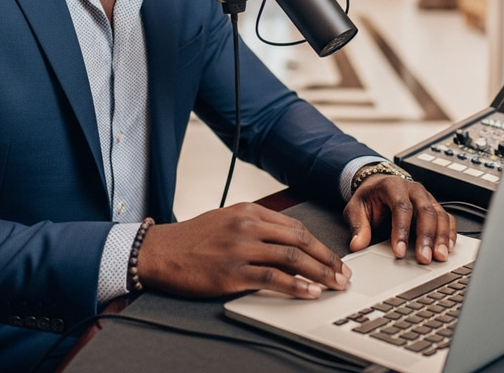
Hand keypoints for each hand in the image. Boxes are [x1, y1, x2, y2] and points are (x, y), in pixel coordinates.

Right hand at [136, 202, 350, 299]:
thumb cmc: (193, 239)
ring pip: (290, 259)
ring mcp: (240, 248)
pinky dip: (294, 286)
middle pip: (298, 241)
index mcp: (247, 211)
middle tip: (343, 274)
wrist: (160, 251)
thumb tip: (287, 241)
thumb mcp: (226, 220)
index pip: (294, 226)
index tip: (334, 258)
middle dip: (326, 259)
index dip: (319, 244)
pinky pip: (271, 279)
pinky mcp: (231, 272)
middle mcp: (247, 226)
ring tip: (334, 285)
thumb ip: (254, 226)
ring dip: (318, 274)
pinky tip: (309, 292)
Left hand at [344, 174, 456, 263]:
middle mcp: (413, 190)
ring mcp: (427, 197)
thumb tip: (357, 245)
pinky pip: (448, 219)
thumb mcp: (356, 208)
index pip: (401, 206)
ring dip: (441, 237)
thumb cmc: (369, 197)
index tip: (398, 251)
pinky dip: (450, 234)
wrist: (378, 185)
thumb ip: (358, 226)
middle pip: (425, 211)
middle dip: (426, 236)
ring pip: (440, 215)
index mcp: (392, 186)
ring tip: (439, 256)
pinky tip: (448, 248)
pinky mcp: (435, 207)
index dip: (401, 230)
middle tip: (424, 258)